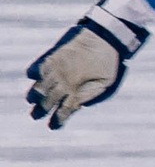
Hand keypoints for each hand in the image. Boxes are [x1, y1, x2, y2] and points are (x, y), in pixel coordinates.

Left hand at [25, 1, 148, 128]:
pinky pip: (39, 67)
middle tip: (36, 115)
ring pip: (41, 86)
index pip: (64, 109)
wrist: (106, 40)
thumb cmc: (109, 63)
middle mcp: (65, 84)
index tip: (53, 127)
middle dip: (41, 109)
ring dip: (35, 93)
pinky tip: (34, 76)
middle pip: (48, 100)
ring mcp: (57, 71)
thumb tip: (76, 106)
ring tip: (33, 98)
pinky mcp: (53, 58)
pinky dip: (34, 72)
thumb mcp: (105, 84)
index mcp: (77, 93)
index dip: (58, 119)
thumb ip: (89, 95)